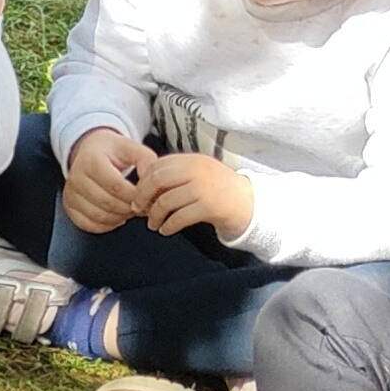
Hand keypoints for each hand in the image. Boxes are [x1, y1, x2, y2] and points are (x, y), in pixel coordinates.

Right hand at [59, 128, 155, 232]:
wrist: (89, 151)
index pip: (115, 186)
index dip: (134, 196)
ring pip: (99, 216)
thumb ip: (145, 159)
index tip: (147, 199)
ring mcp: (70, 194)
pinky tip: (117, 216)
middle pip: (107, 203)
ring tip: (131, 210)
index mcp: (90, 160)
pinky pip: (89, 225)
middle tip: (143, 207)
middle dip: (129, 208)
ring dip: (120, 217)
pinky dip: (107, 225)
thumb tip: (151, 178)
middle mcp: (76, 178)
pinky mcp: (69, 206)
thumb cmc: (110, 151)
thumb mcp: (130, 147)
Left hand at [138, 151, 255, 238]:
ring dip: (154, 216)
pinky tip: (166, 230)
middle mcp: (197, 169)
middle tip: (138, 210)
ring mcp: (204, 187)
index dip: (143, 180)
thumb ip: (176, 175)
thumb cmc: (219, 191)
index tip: (139, 194)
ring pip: (165, 201)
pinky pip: (178, 217)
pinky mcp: (209, 207)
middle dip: (143, 196)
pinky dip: (168, 226)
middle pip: (157, 180)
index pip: (158, 165)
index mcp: (192, 159)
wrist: (250, 204)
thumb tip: (143, 185)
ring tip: (153, 224)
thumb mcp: (199, 174)